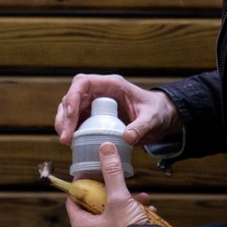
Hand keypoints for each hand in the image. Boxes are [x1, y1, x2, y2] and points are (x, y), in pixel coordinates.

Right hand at [55, 74, 181, 146]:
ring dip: (65, 123)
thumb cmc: (157, 112)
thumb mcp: (152, 119)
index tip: (71, 117)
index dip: (73, 97)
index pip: (84, 83)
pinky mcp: (95, 116)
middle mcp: (100, 92)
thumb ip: (142, 127)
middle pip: (72, 97)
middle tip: (65, 137)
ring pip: (71, 108)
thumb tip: (127, 137)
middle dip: (65, 115)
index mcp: (112, 85)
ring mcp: (96, 104)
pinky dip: (72, 130)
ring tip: (66, 141)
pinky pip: (78, 120)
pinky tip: (72, 143)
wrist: (161, 118)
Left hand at [66, 142, 150, 226]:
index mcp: (82, 224)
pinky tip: (148, 208)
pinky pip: (127, 218)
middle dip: (110, 188)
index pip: (73, 197)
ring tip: (140, 195)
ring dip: (128, 199)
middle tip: (117, 178)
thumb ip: (112, 173)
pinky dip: (137, 211)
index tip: (92, 168)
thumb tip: (105, 149)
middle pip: (95, 201)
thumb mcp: (118, 198)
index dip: (82, 181)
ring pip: (114, 208)